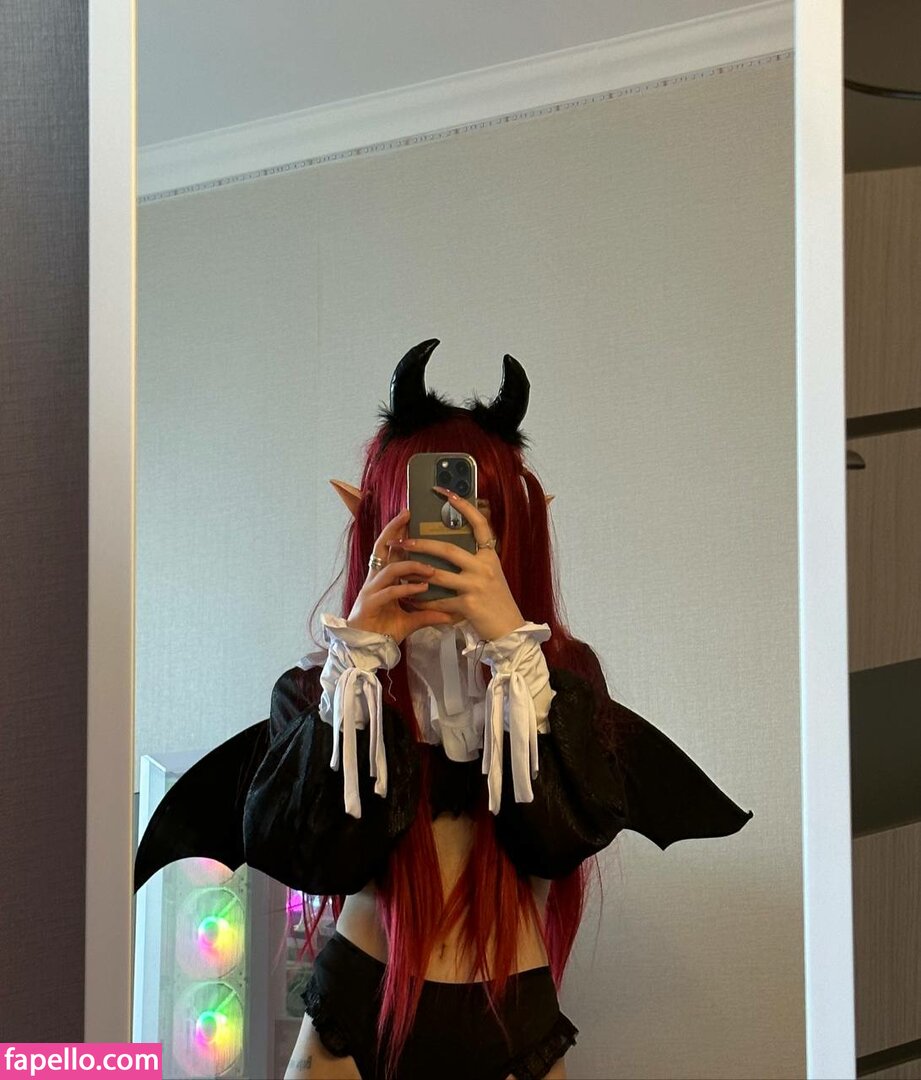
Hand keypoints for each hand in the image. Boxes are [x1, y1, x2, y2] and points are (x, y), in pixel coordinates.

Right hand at [346, 508, 456, 644]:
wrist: (365, 650)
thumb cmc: (385, 630)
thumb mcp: (411, 620)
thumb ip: (428, 613)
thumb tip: (451, 615)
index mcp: (382, 578)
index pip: (389, 549)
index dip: (397, 531)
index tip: (409, 515)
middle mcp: (375, 579)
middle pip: (381, 548)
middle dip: (393, 530)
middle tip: (407, 515)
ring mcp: (371, 590)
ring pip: (390, 570)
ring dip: (412, 566)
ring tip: (431, 569)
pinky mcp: (370, 604)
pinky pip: (390, 592)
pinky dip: (407, 588)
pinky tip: (422, 587)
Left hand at [393, 487, 525, 641]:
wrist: (510, 630)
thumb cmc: (497, 601)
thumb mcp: (491, 574)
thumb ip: (475, 559)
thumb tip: (449, 545)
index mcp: (490, 555)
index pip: (479, 524)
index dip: (463, 506)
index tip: (446, 493)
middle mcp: (484, 567)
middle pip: (448, 549)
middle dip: (421, 544)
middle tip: (403, 540)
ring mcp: (476, 586)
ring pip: (438, 574)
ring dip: (415, 572)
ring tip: (399, 568)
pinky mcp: (469, 605)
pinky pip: (439, 600)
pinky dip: (423, 601)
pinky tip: (410, 600)